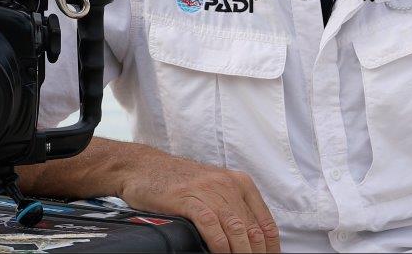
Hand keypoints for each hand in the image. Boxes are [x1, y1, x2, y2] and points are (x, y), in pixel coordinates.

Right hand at [117, 149, 279, 252]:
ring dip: (240, 252)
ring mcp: (208, 190)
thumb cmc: (176, 182)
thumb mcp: (212, 190)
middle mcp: (228, 184)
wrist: (141, 167)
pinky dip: (219, 244)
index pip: (266, 224)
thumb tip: (248, 241)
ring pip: (236, 229)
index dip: (270, 249)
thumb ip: (232, 209)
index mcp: (240, 183)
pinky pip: (211, 224)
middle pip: (253, 230)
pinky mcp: (189, 197)